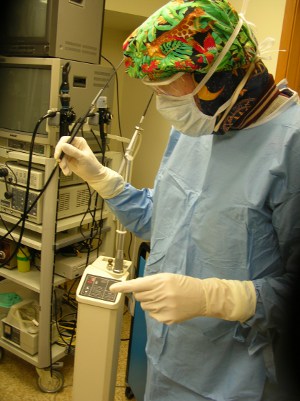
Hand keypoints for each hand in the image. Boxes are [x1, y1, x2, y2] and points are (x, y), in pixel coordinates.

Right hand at [54, 136, 124, 198]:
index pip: (65, 139)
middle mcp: (73, 146)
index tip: (58, 155)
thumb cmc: (92, 165)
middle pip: (61, 148)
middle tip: (62, 164)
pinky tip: (68, 172)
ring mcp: (70, 153)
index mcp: (78, 142)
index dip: (60, 146)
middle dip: (60, 157)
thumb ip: (73, 151)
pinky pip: (61, 162)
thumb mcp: (83, 158)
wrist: (94, 175)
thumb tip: (63, 145)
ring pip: (60, 156)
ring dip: (62, 164)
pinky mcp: (68, 160)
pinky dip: (63, 168)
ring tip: (67, 171)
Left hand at [110, 273, 255, 324]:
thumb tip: (135, 290)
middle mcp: (161, 295)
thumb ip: (151, 282)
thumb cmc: (183, 284)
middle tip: (155, 290)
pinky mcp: (167, 319)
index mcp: (160, 282)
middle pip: (139, 296)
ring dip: (150, 302)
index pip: (137, 285)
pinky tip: (168, 306)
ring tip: (164, 298)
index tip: (112, 288)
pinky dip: (156, 311)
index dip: (123, 287)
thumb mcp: (167, 277)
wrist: (202, 297)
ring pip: (145, 306)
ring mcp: (164, 309)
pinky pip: (152, 315)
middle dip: (143, 293)